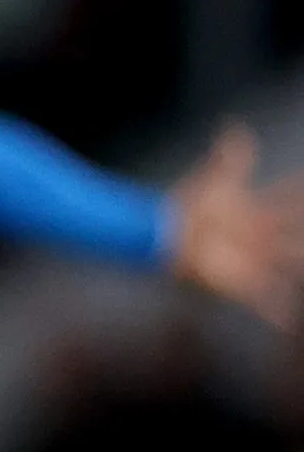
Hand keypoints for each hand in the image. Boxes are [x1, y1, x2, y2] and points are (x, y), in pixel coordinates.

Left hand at [165, 123, 303, 328]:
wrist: (160, 234)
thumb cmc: (183, 208)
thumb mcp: (213, 179)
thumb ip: (228, 158)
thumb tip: (234, 128)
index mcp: (255, 214)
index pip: (289, 200)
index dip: (302, 192)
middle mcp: (258, 238)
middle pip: (296, 232)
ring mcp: (252, 260)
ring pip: (288, 263)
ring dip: (300, 265)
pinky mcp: (239, 281)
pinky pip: (261, 300)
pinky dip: (274, 312)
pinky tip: (285, 323)